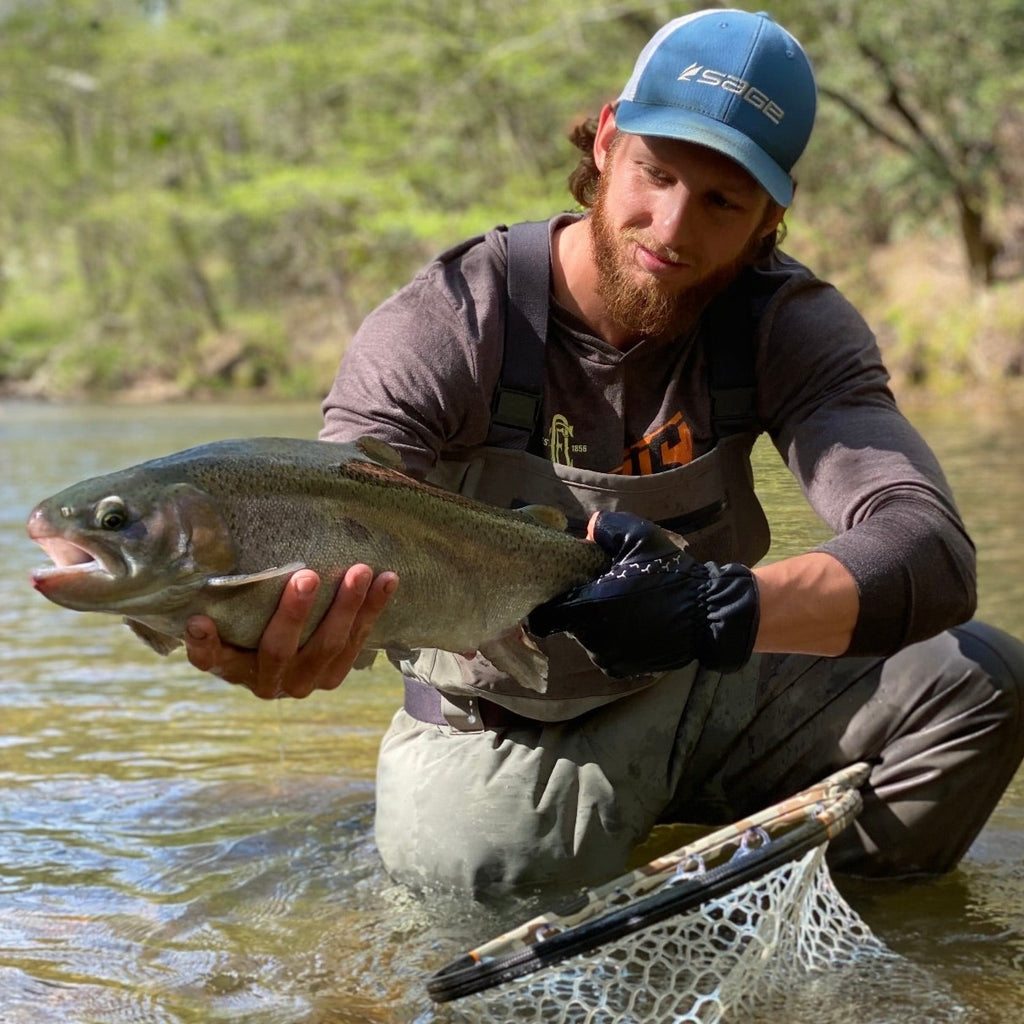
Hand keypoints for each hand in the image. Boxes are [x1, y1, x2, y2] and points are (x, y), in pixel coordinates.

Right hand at [184, 564, 397, 699]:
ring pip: (329, 646)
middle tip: (306, 577)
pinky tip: (388, 580)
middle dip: (295, 613)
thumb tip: (200, 562)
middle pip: (280, 650)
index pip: (213, 658)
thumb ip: (217, 597)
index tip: (199, 621)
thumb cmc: (243, 624)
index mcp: (230, 666)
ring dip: (348, 607)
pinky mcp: (334, 675)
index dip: (206, 644)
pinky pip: (357, 641)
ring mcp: (304, 681)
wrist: (280, 657)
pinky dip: (373, 610)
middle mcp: (266, 681)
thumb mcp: (226, 616)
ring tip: (361, 571)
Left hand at [528, 511, 758, 677]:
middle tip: (605, 591)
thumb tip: (587, 528)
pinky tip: (635, 625)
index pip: (547, 614)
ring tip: (624, 608)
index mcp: (588, 607)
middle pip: (570, 623)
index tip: (563, 590)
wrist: (707, 615)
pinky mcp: (624, 670)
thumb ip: (606, 529)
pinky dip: (614, 641)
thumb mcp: (640, 538)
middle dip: (581, 607)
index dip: (550, 602)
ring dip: (598, 625)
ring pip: (588, 639)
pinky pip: (607, 653)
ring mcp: (608, 658)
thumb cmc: (670, 575)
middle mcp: (592, 639)